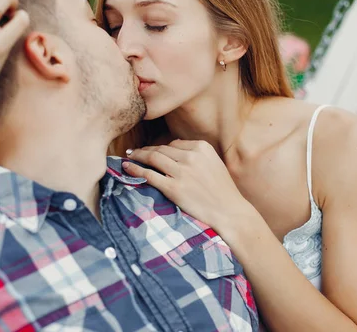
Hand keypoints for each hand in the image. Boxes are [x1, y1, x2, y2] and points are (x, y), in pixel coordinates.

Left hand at [122, 140, 256, 232]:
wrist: (230, 212)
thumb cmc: (223, 191)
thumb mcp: (214, 165)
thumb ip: (197, 156)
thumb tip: (175, 152)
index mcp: (202, 148)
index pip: (174, 144)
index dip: (160, 147)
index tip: (151, 151)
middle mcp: (191, 157)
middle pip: (161, 149)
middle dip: (145, 150)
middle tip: (134, 152)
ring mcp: (181, 172)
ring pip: (153, 158)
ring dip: (137, 156)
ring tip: (129, 157)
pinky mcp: (173, 188)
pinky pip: (149, 175)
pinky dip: (135, 170)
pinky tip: (127, 168)